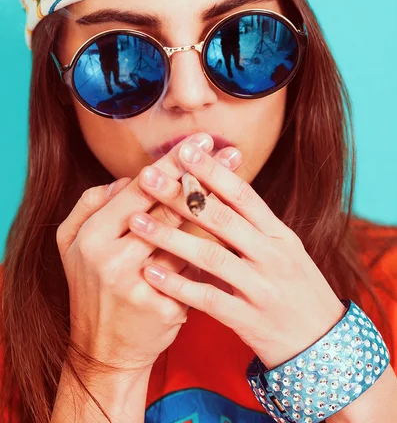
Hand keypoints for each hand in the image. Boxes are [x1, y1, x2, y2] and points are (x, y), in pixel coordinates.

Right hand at [56, 133, 238, 372]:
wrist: (103, 352)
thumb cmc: (90, 287)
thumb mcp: (70, 243)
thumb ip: (89, 204)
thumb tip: (123, 180)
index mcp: (93, 236)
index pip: (139, 189)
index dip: (172, 163)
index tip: (199, 141)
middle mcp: (114, 259)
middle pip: (169, 208)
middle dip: (203, 176)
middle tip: (232, 151)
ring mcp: (140, 286)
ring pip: (188, 237)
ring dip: (217, 206)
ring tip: (239, 178)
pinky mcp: (165, 309)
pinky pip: (195, 270)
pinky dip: (212, 248)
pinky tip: (237, 227)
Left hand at [131, 138, 345, 368]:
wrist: (323, 343)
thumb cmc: (297, 289)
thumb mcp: (284, 250)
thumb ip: (252, 225)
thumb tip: (215, 190)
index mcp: (279, 234)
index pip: (243, 194)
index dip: (213, 171)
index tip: (185, 150)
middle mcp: (272, 255)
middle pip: (222, 218)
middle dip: (181, 195)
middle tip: (148, 176)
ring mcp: (262, 288)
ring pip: (211, 256)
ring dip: (170, 237)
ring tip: (137, 221)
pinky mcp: (250, 320)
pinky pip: (209, 300)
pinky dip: (178, 285)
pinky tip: (151, 272)